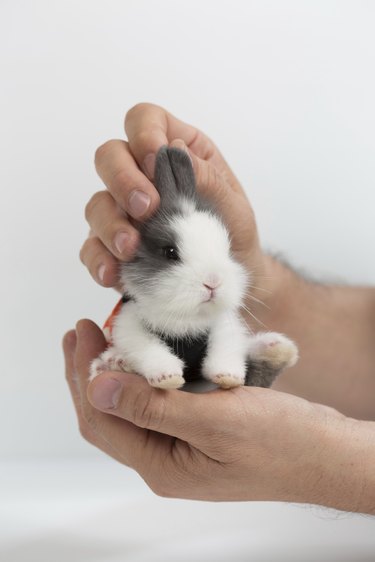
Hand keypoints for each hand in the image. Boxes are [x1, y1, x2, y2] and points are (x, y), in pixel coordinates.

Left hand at [63, 319, 369, 510]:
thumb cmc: (280, 441)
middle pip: (110, 414)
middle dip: (91, 371)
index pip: (101, 419)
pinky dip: (147, 374)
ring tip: (106, 334)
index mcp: (160, 465)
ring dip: (117, 369)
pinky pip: (159, 401)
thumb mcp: (215, 420)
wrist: (326, 454)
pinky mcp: (199, 430)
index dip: (83, 375)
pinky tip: (147, 350)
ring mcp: (182, 446)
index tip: (79, 333)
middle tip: (81, 329)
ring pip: (133, 405)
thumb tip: (97, 388)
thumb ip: (153, 407)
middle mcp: (164, 459)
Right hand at [80, 103, 275, 309]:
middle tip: (145, 208)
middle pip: (109, 157)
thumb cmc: (231, 231)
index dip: (143, 133)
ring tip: (131, 247)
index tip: (153, 160)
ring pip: (97, 205)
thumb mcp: (232, 204)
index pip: (144, 121)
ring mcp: (123, 212)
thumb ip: (207, 178)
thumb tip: (176, 150)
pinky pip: (93, 249)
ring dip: (110, 224)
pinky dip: (99, 260)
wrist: (229, 279)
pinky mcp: (114, 247)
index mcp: (174, 152)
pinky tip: (112, 272)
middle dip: (122, 180)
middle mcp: (141, 177)